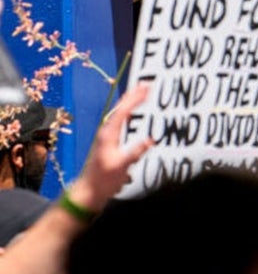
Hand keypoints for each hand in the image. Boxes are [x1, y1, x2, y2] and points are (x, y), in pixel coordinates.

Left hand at [68, 83, 154, 210]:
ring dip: (131, 101)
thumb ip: (135, 153)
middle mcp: (107, 132)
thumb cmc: (104, 180)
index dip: (135, 99)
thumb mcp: (121, 166)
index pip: (123, 112)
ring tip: (141, 91)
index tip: (146, 88)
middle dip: (133, 95)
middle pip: (121, 108)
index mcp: (109, 135)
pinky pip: (121, 120)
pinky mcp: (110, 141)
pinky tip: (132, 111)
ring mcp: (108, 136)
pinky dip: (128, 112)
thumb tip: (150, 140)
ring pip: (120, 113)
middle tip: (146, 84)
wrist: (90, 190)